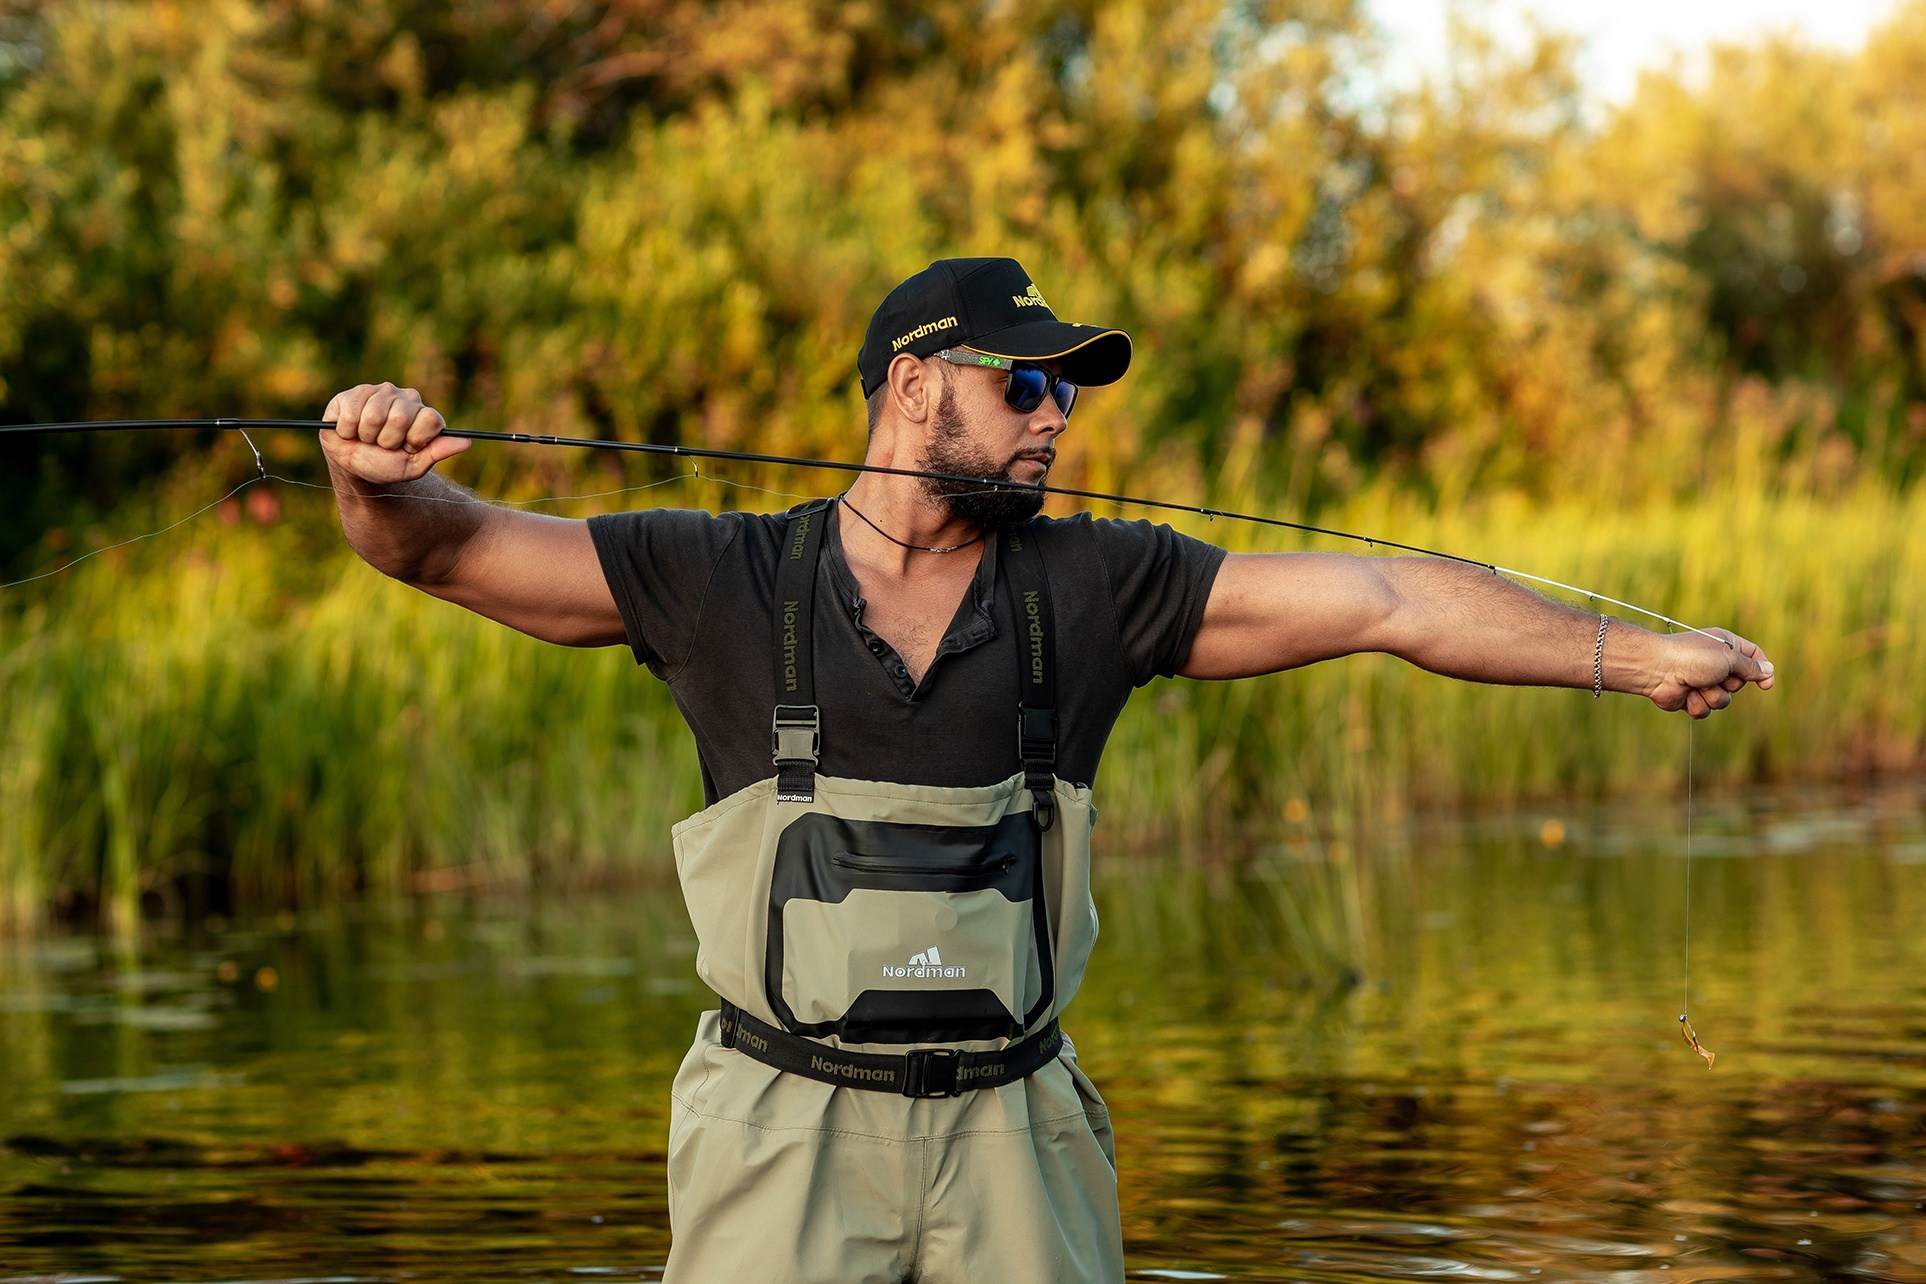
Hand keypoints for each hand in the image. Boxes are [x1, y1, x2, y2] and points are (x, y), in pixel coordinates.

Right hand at [319, 382, 469, 483]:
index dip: (415, 439)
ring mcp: (380, 392)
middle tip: (384, 445)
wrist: (354, 466)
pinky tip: (351, 431)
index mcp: (424, 415)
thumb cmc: (387, 465)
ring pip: (373, 416)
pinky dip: (348, 430)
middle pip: (400, 417)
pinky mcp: (354, 394)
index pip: (429, 419)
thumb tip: (466, 442)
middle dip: (388, 440)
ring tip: (367, 439)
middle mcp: (406, 399)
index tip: (408, 448)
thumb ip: (438, 452)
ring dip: (367, 436)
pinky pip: (351, 413)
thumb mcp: (414, 465)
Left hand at [1648, 628, 1774, 717]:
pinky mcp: (1691, 698)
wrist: (1657, 669)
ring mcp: (1702, 681)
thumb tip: (1768, 670)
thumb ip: (1750, 667)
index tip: (1766, 684)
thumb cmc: (1693, 657)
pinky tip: (1686, 694)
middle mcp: (1716, 663)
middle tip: (1714, 675)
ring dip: (1713, 696)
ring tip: (1697, 685)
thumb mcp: (1728, 657)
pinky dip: (1697, 704)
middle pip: (1740, 682)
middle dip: (1730, 684)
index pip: (1754, 656)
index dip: (1762, 670)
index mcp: (1726, 645)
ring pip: (1724, 700)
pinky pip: (1706, 710)